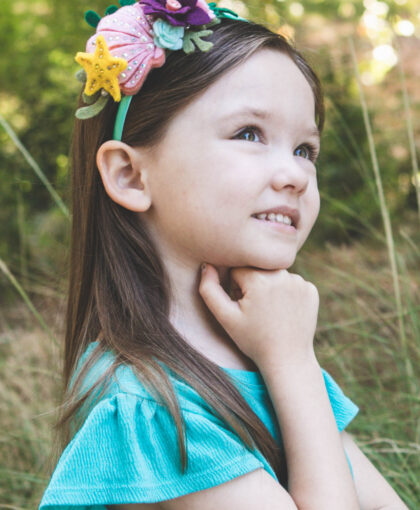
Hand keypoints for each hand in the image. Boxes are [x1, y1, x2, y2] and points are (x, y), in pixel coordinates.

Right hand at [198, 264, 319, 369]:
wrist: (287, 360)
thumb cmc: (253, 340)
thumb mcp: (225, 317)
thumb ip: (209, 289)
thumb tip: (207, 265)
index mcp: (259, 278)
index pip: (237, 270)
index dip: (235, 288)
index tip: (243, 306)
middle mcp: (281, 274)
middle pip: (257, 270)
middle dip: (252, 285)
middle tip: (256, 311)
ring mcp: (299, 282)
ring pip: (274, 275)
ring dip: (270, 287)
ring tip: (271, 313)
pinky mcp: (311, 290)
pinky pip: (291, 283)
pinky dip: (286, 293)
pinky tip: (284, 312)